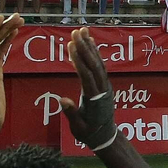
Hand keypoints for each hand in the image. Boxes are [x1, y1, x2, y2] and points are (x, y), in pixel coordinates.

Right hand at [59, 28, 117, 149]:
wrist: (105, 136)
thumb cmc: (89, 133)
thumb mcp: (78, 127)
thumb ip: (71, 113)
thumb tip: (62, 100)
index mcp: (94, 98)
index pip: (86, 76)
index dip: (79, 60)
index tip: (71, 46)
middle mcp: (102, 89)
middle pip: (94, 65)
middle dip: (85, 48)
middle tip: (76, 32)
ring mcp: (105, 86)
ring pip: (98, 63)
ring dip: (90, 47)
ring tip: (82, 31)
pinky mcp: (104, 84)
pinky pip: (99, 66)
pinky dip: (94, 53)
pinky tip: (89, 42)